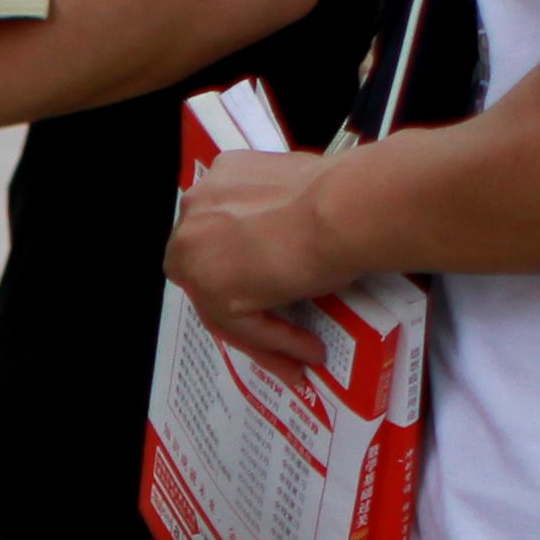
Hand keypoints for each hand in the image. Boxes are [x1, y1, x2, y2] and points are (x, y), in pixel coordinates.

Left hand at [164, 147, 358, 374]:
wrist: (345, 206)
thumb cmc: (336, 192)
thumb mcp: (289, 192)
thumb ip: (268, 215)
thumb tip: (277, 238)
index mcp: (214, 182)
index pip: (219, 239)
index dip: (245, 268)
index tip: (270, 286)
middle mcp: (194, 214)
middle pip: (212, 276)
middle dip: (244, 307)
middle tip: (275, 329)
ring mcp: (197, 256)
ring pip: (225, 309)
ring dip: (266, 337)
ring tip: (299, 357)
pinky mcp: (216, 294)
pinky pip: (245, 328)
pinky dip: (277, 343)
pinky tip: (307, 351)